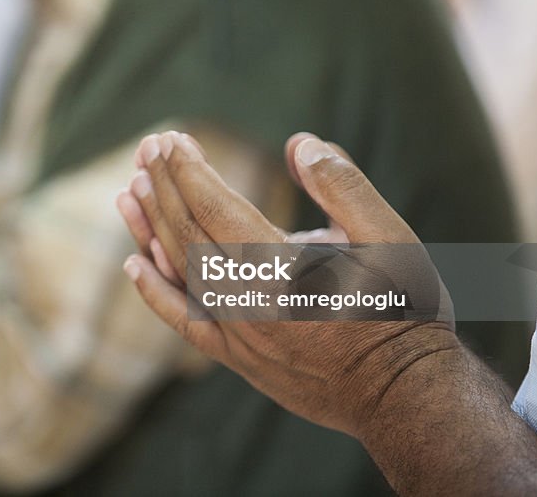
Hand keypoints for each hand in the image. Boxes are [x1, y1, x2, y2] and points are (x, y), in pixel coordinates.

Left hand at [115, 131, 458, 438]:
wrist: (405, 397)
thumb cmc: (403, 311)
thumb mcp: (391, 237)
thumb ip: (343, 186)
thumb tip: (299, 143)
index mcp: (280, 268)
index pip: (213, 207)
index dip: (188, 170)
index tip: (172, 138)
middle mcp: (246, 302)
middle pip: (187, 233)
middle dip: (164, 185)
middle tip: (148, 146)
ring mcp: (236, 334)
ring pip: (177, 270)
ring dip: (151, 226)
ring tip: (130, 187)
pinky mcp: (236, 358)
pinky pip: (182, 319)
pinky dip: (154, 289)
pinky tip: (133, 262)